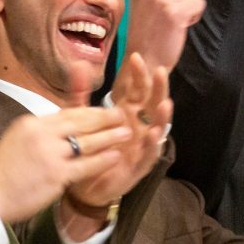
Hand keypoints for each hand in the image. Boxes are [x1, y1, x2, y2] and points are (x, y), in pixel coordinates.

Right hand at [0, 106, 132, 225]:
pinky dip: (104, 159)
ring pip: (88, 141)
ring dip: (110, 136)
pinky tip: (116, 156)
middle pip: (80, 121)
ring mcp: (50, 153)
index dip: (88, 111)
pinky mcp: (57, 174)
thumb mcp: (17, 140)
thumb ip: (39, 132)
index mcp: (31, 122)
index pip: (66, 113)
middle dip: (104, 117)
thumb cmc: (2, 172)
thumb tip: (60, 128)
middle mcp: (42, 133)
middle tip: (122, 114)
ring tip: (127, 133)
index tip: (103, 110)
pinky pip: (87, 165)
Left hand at [65, 53, 168, 224]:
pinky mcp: (139, 165)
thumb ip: (81, 93)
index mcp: (126, 113)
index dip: (139, 75)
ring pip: (157, 128)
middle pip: (152, 104)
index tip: (136, 57)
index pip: (137, 89)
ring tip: (165, 102)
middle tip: (159, 71)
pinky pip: (149, 154)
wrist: (83, 185)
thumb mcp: (82, 118)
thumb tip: (78, 63)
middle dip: (158, 88)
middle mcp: (137, 127)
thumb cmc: (88, 149)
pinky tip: (152, 133)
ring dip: (162, 116)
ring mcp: (140, 146)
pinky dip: (152, 144)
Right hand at [112, 0, 204, 95]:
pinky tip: (181, 26)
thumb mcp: (147, 2)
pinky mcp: (174, 12)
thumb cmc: (150, 33)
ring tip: (176, 22)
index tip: (165, 8)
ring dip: (190, 8)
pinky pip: (199, 4)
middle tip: (171, 16)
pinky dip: (195, 16)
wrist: (145, 59)